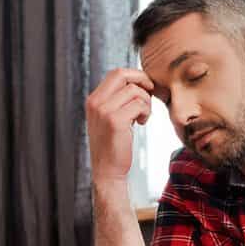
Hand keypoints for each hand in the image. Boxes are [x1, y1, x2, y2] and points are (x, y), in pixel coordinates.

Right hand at [86, 68, 154, 183]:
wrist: (107, 171)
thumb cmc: (113, 145)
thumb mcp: (109, 118)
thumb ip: (117, 100)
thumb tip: (139, 82)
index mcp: (93, 100)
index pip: (116, 73)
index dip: (135, 76)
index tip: (146, 87)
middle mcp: (95, 102)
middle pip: (122, 74)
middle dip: (142, 80)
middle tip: (151, 93)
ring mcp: (104, 111)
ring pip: (134, 91)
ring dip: (146, 101)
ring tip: (143, 116)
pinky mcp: (115, 121)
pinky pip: (139, 105)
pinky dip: (146, 112)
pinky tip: (142, 123)